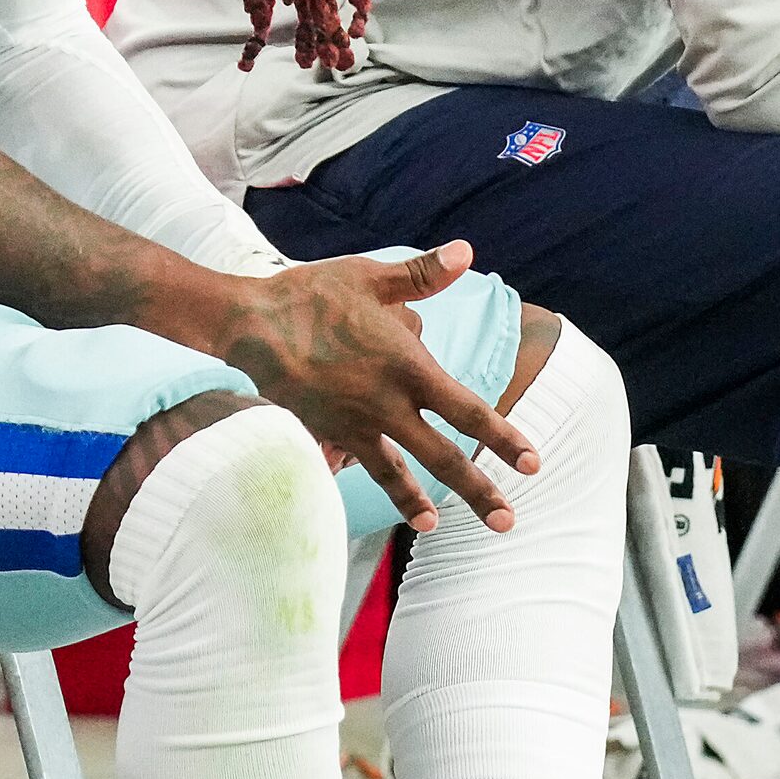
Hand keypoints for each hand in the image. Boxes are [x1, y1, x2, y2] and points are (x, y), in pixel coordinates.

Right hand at [187, 243, 539, 532]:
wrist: (247, 323)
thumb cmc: (311, 294)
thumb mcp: (371, 278)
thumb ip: (422, 276)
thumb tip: (466, 252)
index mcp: (408, 368)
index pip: (469, 412)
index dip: (504, 439)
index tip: (532, 463)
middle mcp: (386, 405)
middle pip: (442, 457)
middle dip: (477, 491)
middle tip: (507, 521)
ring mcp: (352, 425)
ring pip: (394, 472)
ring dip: (416, 502)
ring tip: (434, 526)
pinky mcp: (322, 433)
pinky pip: (348, 460)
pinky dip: (356, 473)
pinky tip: (359, 486)